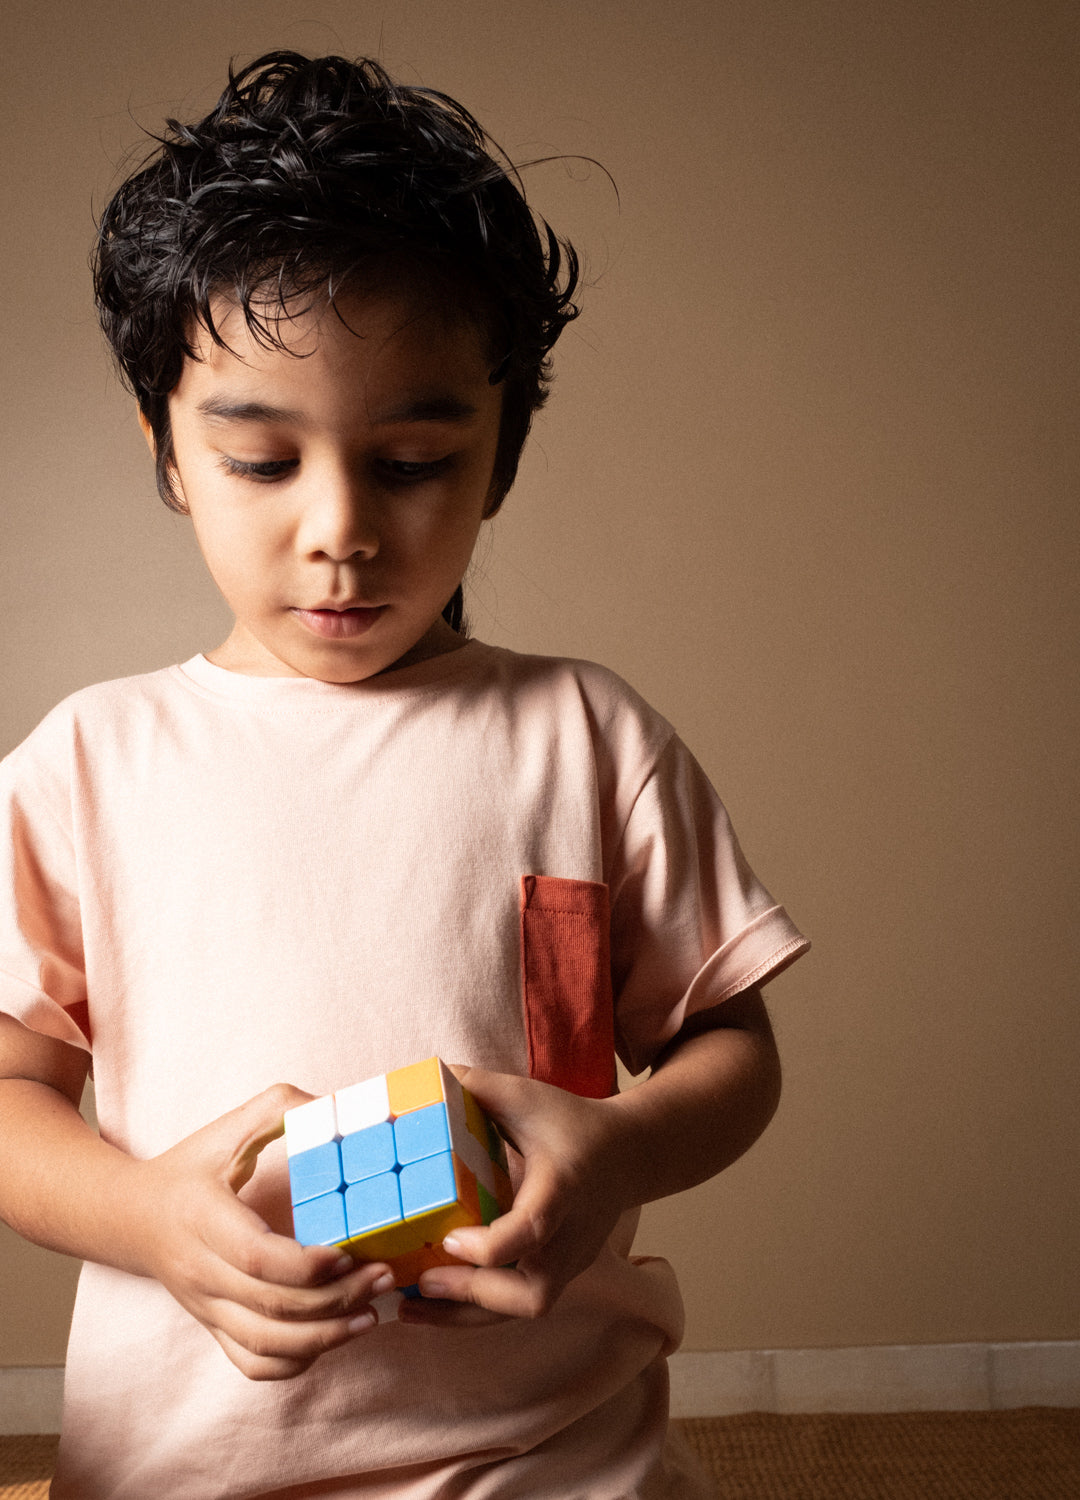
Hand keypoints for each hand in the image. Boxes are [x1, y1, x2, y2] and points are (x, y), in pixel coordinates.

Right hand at [130, 1084, 393, 1379]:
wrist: (130, 1218)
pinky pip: (253, 1364)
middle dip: (337, 1299)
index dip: (308, 1264)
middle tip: (383, 1276)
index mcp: (203, 1219)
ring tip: (371, 1313)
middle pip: (272, 1307)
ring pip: (266, 1345)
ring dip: (325, 1337)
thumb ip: (279, 1109)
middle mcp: (201, 1272)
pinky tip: (332, 1338)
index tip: (350, 1251)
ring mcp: (205, 1307)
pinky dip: (296, 1362)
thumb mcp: (226, 1129)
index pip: (257, 1258)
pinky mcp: (212, 1328)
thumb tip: (337, 1106)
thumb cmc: (189, 1169)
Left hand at [399, 1067, 635, 1327]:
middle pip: (532, 1292)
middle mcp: (571, 1234)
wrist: (625, 1153)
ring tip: (410, 1307)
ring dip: (466, 1315)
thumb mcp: (527, 1097)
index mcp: (562, 1186)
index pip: (535, 1227)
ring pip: (523, 1309)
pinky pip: (518, 1306)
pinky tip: (431, 1304)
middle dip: (474, 1297)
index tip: (450, 1239)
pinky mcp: (560, 1274)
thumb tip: (425, 1075)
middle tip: (422, 1282)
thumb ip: (477, 1086)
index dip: (491, 1244)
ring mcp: (569, 1261)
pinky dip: (474, 1312)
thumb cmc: (570, 1123)